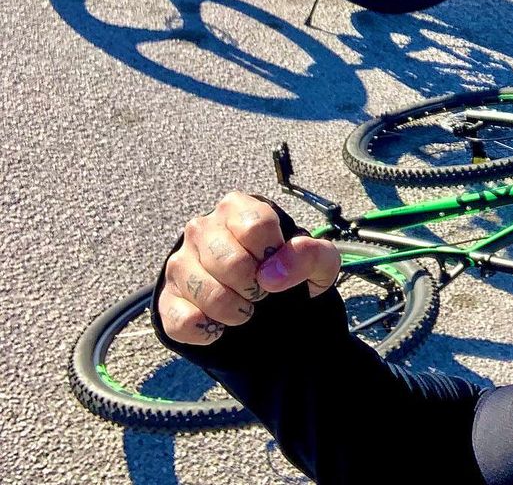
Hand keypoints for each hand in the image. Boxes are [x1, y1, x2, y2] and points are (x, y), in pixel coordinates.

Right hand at [158, 192, 340, 345]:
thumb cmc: (289, 267)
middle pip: (231, 262)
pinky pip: (184, 321)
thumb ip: (311, 255)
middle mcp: (202, 228)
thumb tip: (273, 274)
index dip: (273, 254)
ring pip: (208, 293)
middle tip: (261, 293)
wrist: (265, 301)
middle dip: (255, 287)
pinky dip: (209, 331)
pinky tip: (220, 324)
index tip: (277, 266)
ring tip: (244, 308)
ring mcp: (180, 263)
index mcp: (237, 208)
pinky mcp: (166, 298)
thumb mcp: (318, 260)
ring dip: (235, 312)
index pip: (256, 226)